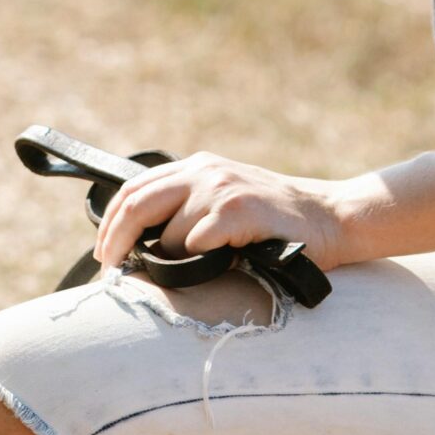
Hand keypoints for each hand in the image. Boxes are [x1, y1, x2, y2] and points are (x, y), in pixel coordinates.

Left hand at [92, 151, 349, 273]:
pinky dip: (200, 259)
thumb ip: (187, 208)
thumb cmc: (275, 221)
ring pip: (168, 233)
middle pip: (136, 204)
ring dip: (174, 258)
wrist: (331, 219)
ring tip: (201, 266)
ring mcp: (221, 189)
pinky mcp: (237, 210)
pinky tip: (221, 259)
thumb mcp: (225, 200)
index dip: (110, 222)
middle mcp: (204, 171)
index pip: (134, 188)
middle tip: (110, 268)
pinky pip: (196, 243)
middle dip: (115, 240)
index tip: (104, 252)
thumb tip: (138, 244)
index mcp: (197, 166)